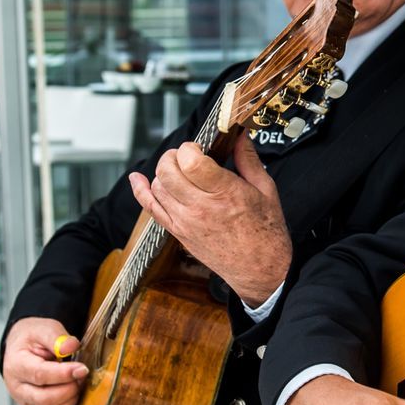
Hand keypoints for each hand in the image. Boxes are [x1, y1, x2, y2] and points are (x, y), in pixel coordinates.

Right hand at [2, 317, 89, 404]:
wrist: (22, 346)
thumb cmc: (33, 338)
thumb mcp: (43, 328)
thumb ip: (57, 337)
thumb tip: (70, 347)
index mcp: (16, 365)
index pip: (40, 375)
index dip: (64, 375)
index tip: (82, 369)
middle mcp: (17, 387)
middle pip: (44, 399)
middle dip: (69, 390)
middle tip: (81, 377)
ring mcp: (24, 402)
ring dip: (69, 403)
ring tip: (77, 386)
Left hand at [129, 134, 291, 305]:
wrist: (260, 271)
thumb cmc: (266, 232)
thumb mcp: (266, 190)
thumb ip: (248, 159)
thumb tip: (239, 134)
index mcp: (225, 193)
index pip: (190, 161)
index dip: (190, 147)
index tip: (200, 148)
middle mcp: (201, 207)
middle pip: (168, 171)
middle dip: (174, 155)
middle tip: (187, 156)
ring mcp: (185, 222)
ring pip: (157, 186)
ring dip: (165, 172)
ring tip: (181, 171)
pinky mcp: (178, 233)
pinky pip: (151, 209)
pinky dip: (141, 191)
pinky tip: (137, 179)